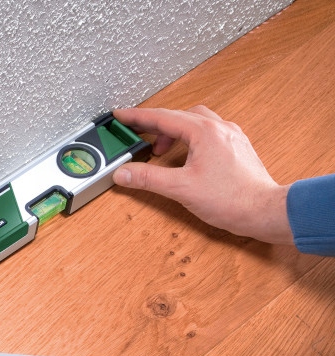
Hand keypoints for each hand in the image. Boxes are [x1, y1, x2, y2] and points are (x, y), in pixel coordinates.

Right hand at [112, 106, 292, 245]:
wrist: (264, 211)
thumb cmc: (232, 199)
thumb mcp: (181, 188)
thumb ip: (148, 178)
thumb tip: (124, 173)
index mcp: (205, 132)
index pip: (162, 117)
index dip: (137, 116)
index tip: (120, 116)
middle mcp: (219, 128)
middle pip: (178, 116)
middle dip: (153, 124)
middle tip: (135, 132)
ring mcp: (230, 137)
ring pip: (195, 121)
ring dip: (173, 131)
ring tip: (160, 149)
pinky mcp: (236, 148)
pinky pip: (208, 132)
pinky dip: (189, 137)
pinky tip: (185, 153)